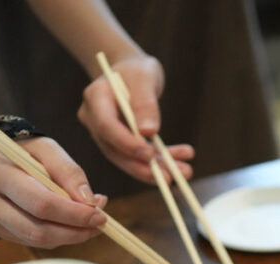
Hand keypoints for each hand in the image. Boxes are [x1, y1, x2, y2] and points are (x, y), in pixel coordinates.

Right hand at [0, 137, 106, 248]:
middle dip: (76, 231)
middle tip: (100, 224)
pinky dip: (57, 236)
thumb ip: (69, 171)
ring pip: (36, 240)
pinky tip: (69, 224)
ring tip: (89, 223)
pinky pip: (31, 241)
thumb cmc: (22, 152)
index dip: (75, 214)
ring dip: (70, 236)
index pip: (42, 203)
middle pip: (38, 229)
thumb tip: (91, 202)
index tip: (101, 215)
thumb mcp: (45, 148)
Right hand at [77, 54, 193, 182]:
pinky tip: (183, 158)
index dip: (127, 144)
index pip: (107, 127)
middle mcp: (95, 119)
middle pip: (116, 150)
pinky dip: (161, 159)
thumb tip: (148, 132)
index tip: (150, 155)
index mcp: (95, 98)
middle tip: (170, 177)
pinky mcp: (120, 141)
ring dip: (157, 167)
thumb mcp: (144, 78)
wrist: (132, 71)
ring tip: (185, 171)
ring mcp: (106, 133)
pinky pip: (139, 155)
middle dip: (144, 167)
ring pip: (129, 158)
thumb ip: (145, 103)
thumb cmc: (137, 70)